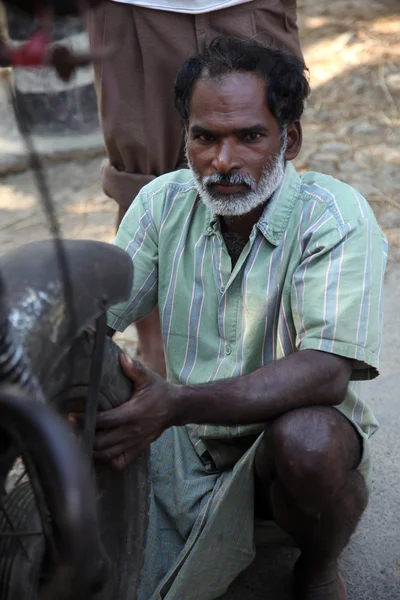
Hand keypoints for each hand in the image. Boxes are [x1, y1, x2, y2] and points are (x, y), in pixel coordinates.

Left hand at [72, 354, 178, 470]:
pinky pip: (120, 462)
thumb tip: (121, 357)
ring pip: (107, 454)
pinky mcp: (138, 449)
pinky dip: (107, 460)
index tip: (72, 415)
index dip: (86, 419)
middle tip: (71, 429)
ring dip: (92, 450)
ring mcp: (135, 443)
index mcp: (132, 413)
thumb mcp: (148, 377)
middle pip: (102, 442)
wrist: (175, 407)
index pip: (104, 421)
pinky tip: (100, 451)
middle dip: (84, 436)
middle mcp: (132, 431)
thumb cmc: (159, 391)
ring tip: (79, 440)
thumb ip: (134, 369)